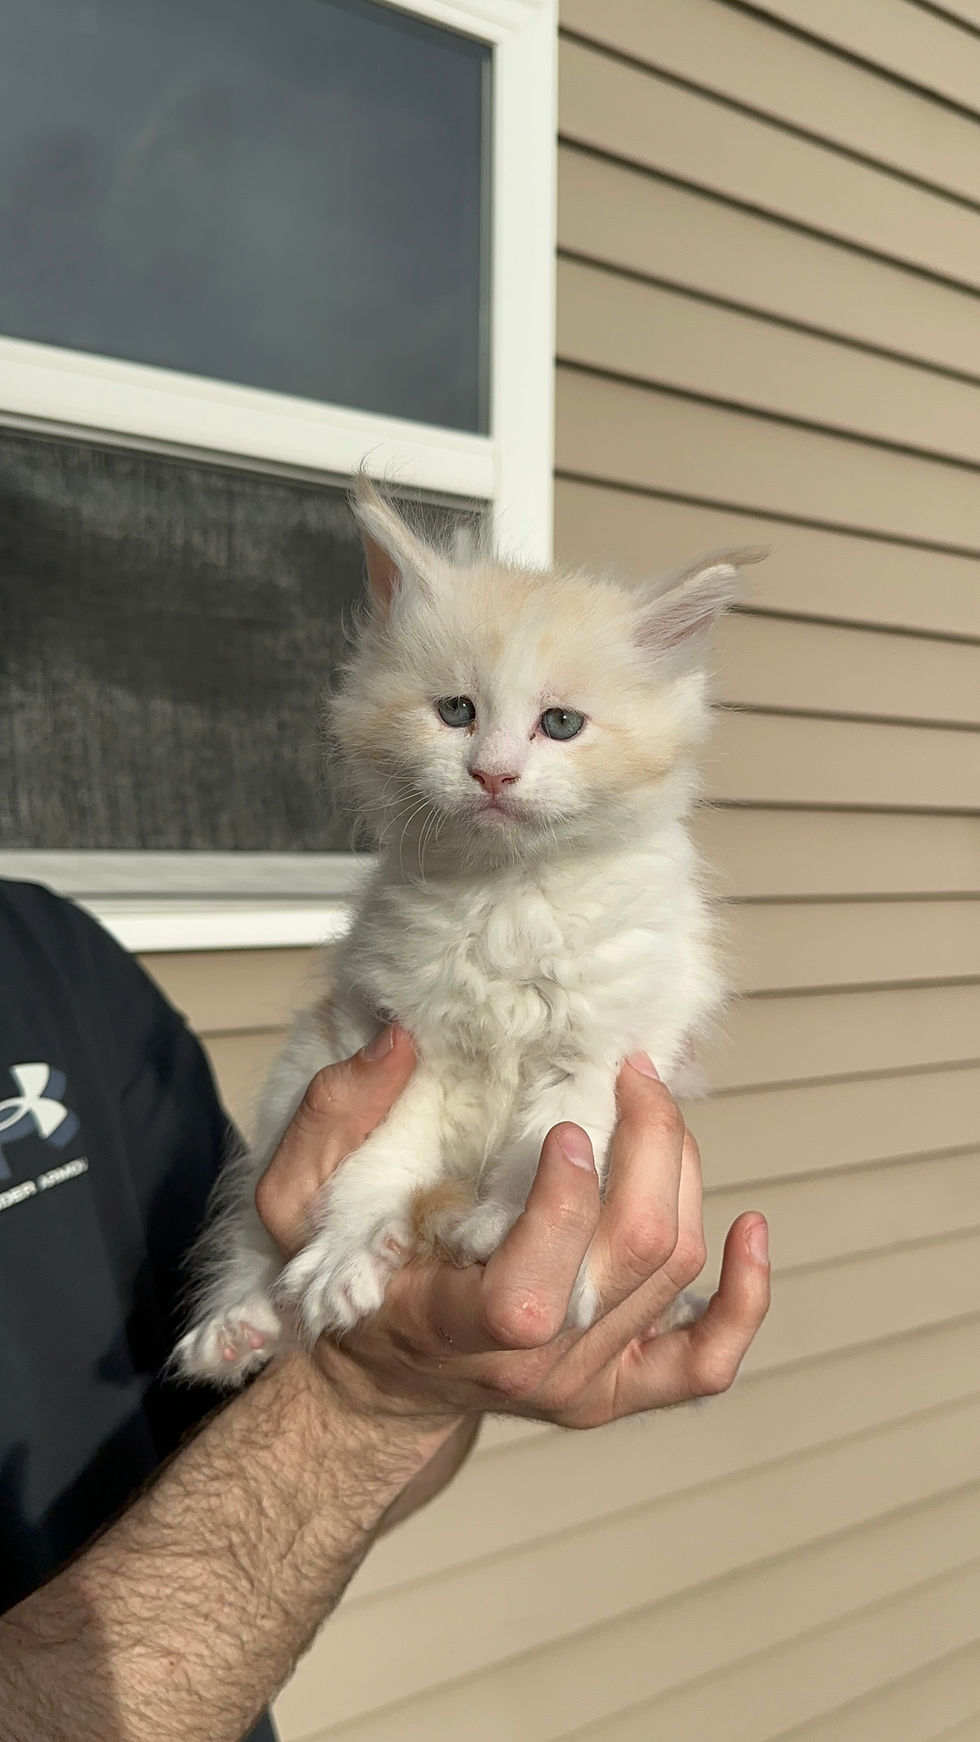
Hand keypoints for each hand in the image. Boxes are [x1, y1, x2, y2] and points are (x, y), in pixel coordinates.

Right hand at [256, 1029, 769, 1431]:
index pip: (532, 1292)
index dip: (564, 1209)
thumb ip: (332, 1119)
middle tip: (633, 1069)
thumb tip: (399, 1043)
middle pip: (633, 1257)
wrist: (381, 1379)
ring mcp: (586, 1383)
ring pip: (675, 1273)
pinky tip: (752, 1229)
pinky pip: (707, 1360)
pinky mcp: (621, 1387)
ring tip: (653, 1102)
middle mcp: (534, 1369)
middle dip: (649, 1145)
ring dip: (681, 1173)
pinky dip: (745, 1297)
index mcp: (454, 1330)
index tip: (564, 1123)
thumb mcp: (293, 1201)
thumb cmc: (342, 1282)